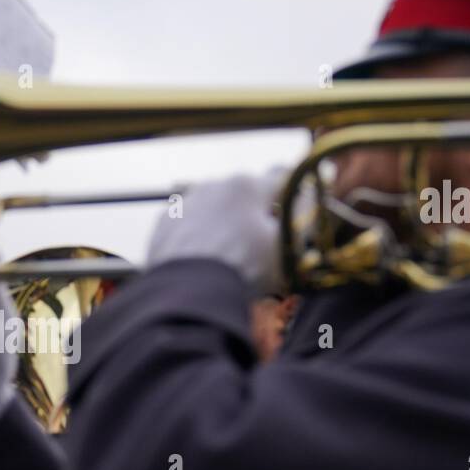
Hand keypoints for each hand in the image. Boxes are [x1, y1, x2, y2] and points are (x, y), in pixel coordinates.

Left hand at [147, 168, 290, 295]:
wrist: (187, 291)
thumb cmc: (243, 267)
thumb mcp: (284, 245)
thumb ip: (299, 219)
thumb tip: (304, 201)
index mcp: (248, 185)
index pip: (282, 178)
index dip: (294, 195)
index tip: (297, 211)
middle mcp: (215, 185)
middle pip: (245, 193)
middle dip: (255, 212)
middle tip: (262, 244)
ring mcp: (186, 202)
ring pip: (215, 207)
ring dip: (225, 222)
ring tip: (229, 255)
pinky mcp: (165, 223)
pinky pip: (189, 223)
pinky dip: (198, 235)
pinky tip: (203, 259)